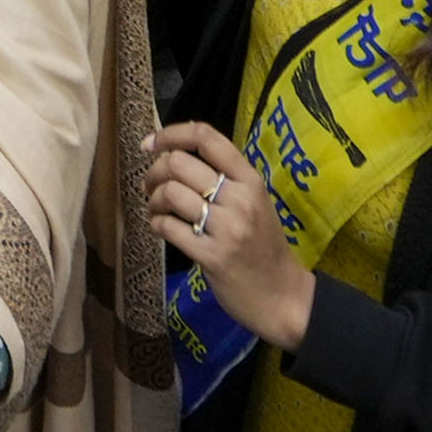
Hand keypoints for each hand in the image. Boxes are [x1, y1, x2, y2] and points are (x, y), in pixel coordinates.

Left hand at [145, 120, 314, 343]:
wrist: (282, 296)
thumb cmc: (263, 246)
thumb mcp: (254, 202)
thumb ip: (224, 178)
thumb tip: (174, 153)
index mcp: (251, 180)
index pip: (206, 137)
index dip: (171, 134)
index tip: (150, 144)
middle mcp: (240, 199)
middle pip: (179, 163)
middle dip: (154, 172)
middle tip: (150, 186)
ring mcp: (227, 228)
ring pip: (170, 193)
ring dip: (153, 200)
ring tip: (157, 210)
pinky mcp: (212, 256)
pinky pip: (169, 227)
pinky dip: (157, 224)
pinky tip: (162, 228)